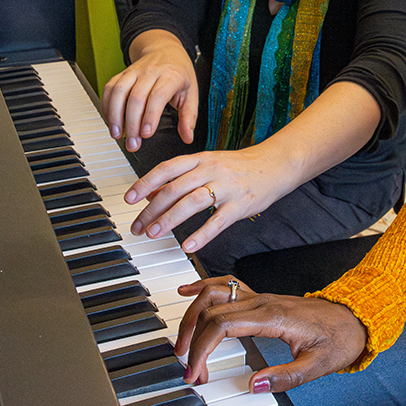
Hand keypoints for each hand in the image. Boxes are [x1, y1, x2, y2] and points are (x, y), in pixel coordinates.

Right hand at [102, 32, 197, 150]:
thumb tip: (187, 137)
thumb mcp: (191, 92)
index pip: (157, 96)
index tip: (146, 134)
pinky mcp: (122, 73)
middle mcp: (150, 72)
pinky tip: (110, 121)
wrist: (165, 49)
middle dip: (132, 124)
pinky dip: (107, 106)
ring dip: (115, 115)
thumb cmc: (179, 73)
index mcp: (171, 76)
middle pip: (136, 97)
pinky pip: (110, 88)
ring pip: (119, 91)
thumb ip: (189, 117)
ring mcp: (134, 71)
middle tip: (133, 143)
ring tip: (116, 134)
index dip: (150, 116)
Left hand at [124, 147, 296, 252]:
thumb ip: (181, 177)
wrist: (275, 164)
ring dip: (170, 219)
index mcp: (200, 159)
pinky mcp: (241, 204)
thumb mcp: (208, 165)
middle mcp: (211, 170)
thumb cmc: (239, 167)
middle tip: (138, 226)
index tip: (129, 199)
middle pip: (175, 189)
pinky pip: (218, 221)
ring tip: (154, 233)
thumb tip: (152, 192)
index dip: (145, 183)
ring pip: (192, 202)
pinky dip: (201, 235)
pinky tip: (188, 246)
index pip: (167, 169)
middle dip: (152, 209)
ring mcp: (226, 187)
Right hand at [174, 276, 366, 388]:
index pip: (222, 326)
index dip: (201, 350)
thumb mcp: (318, 366)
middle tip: (189, 369)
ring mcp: (260, 297)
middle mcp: (262, 302)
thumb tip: (252, 385)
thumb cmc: (339, 339)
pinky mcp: (261, 298)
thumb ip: (285, 376)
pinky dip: (203, 287)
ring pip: (213, 294)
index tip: (195, 372)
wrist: (355, 317)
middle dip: (191, 340)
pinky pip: (225, 285)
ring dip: (192, 315)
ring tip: (181, 340)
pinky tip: (188, 291)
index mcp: (272, 317)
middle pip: (210, 311)